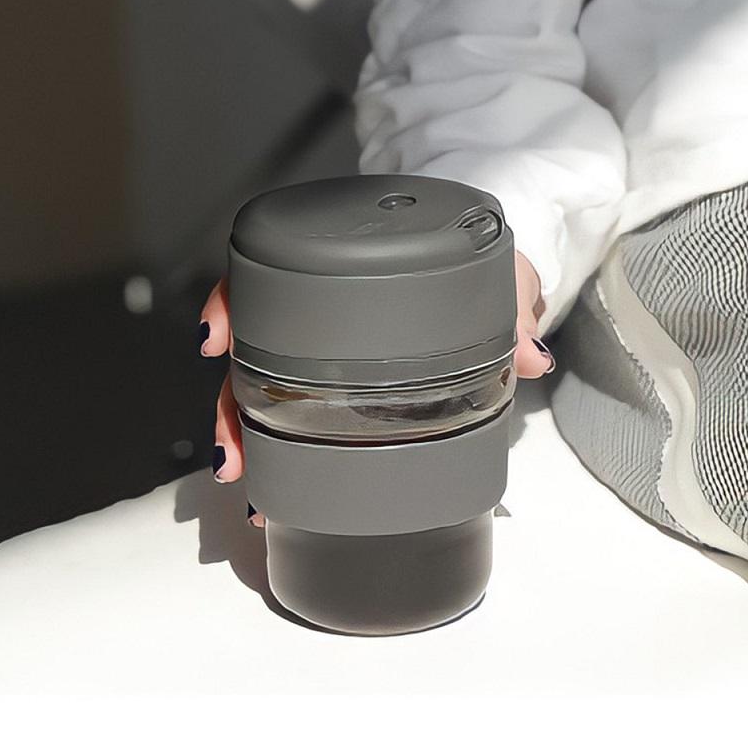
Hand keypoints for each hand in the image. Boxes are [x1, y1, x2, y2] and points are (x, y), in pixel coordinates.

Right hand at [199, 251, 553, 525]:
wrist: (484, 269)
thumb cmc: (477, 261)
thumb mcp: (498, 276)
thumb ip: (512, 309)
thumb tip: (530, 358)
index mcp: (346, 270)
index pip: (269, 275)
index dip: (233, 305)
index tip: (217, 340)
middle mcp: (320, 312)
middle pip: (253, 352)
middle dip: (233, 405)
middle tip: (235, 451)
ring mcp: (324, 350)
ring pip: (262, 390)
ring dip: (249, 438)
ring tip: (250, 486)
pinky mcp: (341, 380)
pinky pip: (297, 411)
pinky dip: (283, 449)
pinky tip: (279, 485)